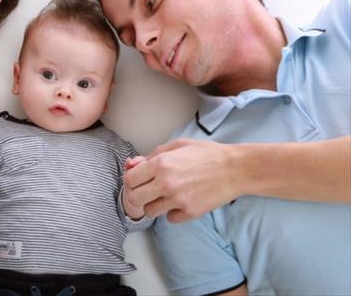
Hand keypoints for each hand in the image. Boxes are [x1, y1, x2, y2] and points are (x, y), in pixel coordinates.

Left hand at [123, 138, 239, 222]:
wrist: (235, 169)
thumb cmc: (206, 154)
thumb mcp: (178, 145)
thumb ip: (152, 155)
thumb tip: (132, 164)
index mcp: (161, 164)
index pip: (129, 179)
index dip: (132, 180)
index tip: (139, 180)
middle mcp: (166, 183)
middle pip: (134, 198)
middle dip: (138, 194)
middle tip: (148, 191)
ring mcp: (177, 200)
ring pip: (149, 212)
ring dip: (154, 205)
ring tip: (166, 196)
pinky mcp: (189, 213)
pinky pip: (169, 219)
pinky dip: (173, 213)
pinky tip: (181, 202)